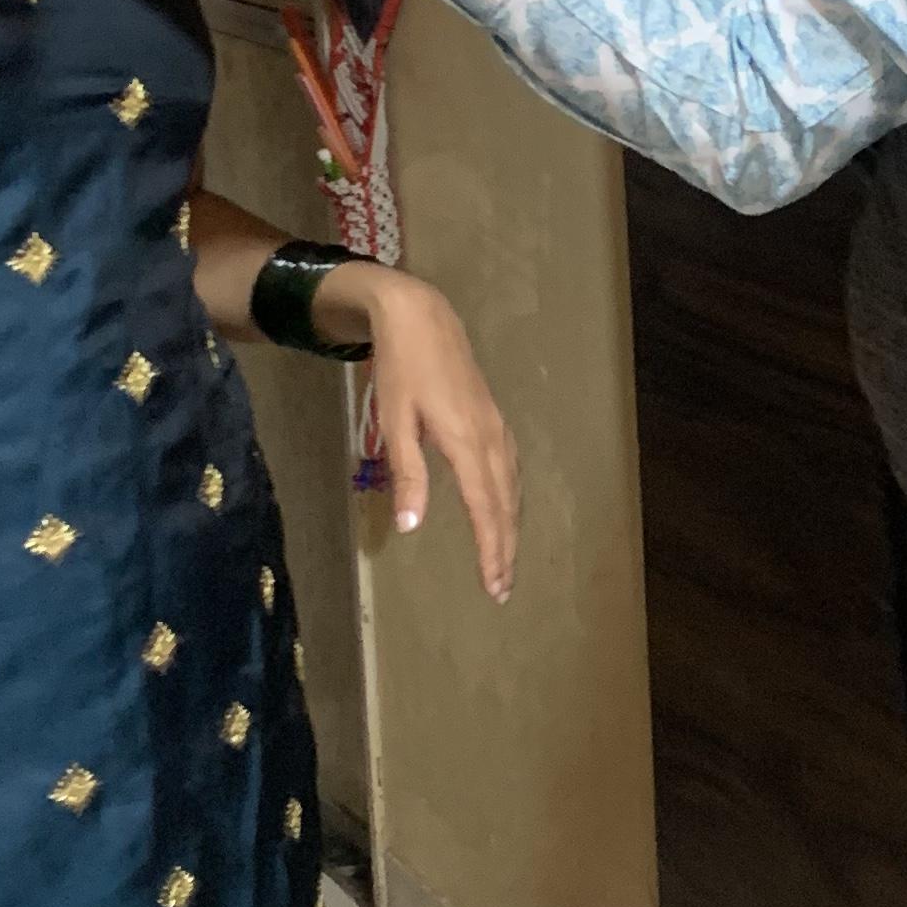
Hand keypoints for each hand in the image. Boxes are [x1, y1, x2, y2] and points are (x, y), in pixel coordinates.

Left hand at [344, 270, 520, 601]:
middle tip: (502, 589)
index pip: (484, 508)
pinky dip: (510, 498)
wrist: (421, 317)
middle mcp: (490, 438)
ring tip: (505, 560)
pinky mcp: (493, 419)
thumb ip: (408, 474)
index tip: (493, 584)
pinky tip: (504, 507)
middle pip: (505, 504)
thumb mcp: (395, 421)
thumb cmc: (401, 369)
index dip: (490, 549)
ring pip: (511, 487)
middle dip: (505, 549)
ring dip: (510, 527)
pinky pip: (510, 469)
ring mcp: (496, 427)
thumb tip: (412, 526)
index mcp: (465, 442)